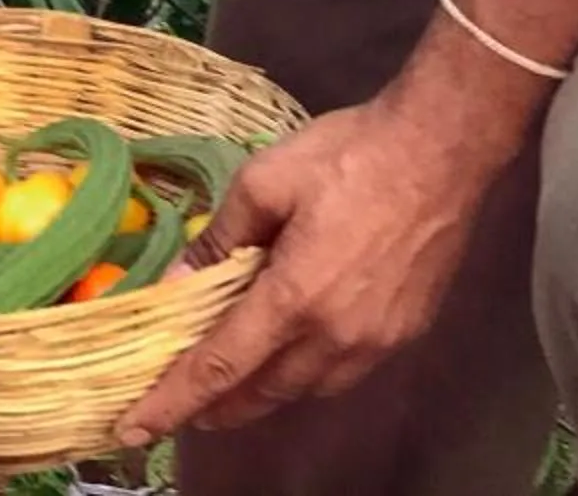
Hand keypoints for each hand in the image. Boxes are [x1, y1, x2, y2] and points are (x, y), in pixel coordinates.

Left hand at [115, 96, 498, 443]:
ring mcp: (376, 341)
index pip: (220, 368)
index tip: (135, 428)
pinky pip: (340, 374)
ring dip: (260, 393)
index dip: (173, 403)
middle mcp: (335, 336)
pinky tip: (290, 354)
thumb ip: (218, 238)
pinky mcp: (404, 333)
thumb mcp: (264, 180)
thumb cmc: (348, 155)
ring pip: (303, 389)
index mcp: (294, 299)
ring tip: (229, 384)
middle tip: (178, 407)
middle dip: (215, 408)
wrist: (441, 150)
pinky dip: (303, 375)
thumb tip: (177, 283)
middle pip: (262, 392)